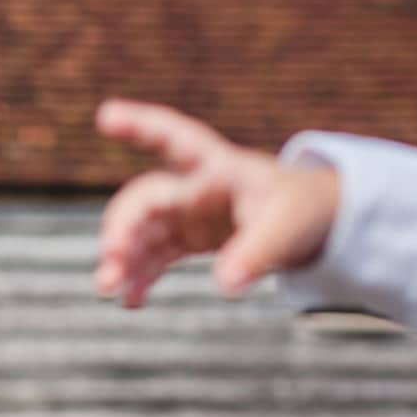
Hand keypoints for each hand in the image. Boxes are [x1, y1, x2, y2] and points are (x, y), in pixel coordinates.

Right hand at [93, 99, 339, 305]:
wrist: (309, 223)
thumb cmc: (298, 211)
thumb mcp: (284, 230)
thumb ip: (254, 254)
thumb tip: (225, 285)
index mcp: (216, 167)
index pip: (175, 140)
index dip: (141, 125)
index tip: (107, 114)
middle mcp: (192, 187)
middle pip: (145, 200)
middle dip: (123, 227)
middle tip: (111, 259)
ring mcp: (186, 215)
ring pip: (142, 232)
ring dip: (123, 258)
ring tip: (107, 290)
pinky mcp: (187, 240)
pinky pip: (155, 258)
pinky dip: (142, 277)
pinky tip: (131, 301)